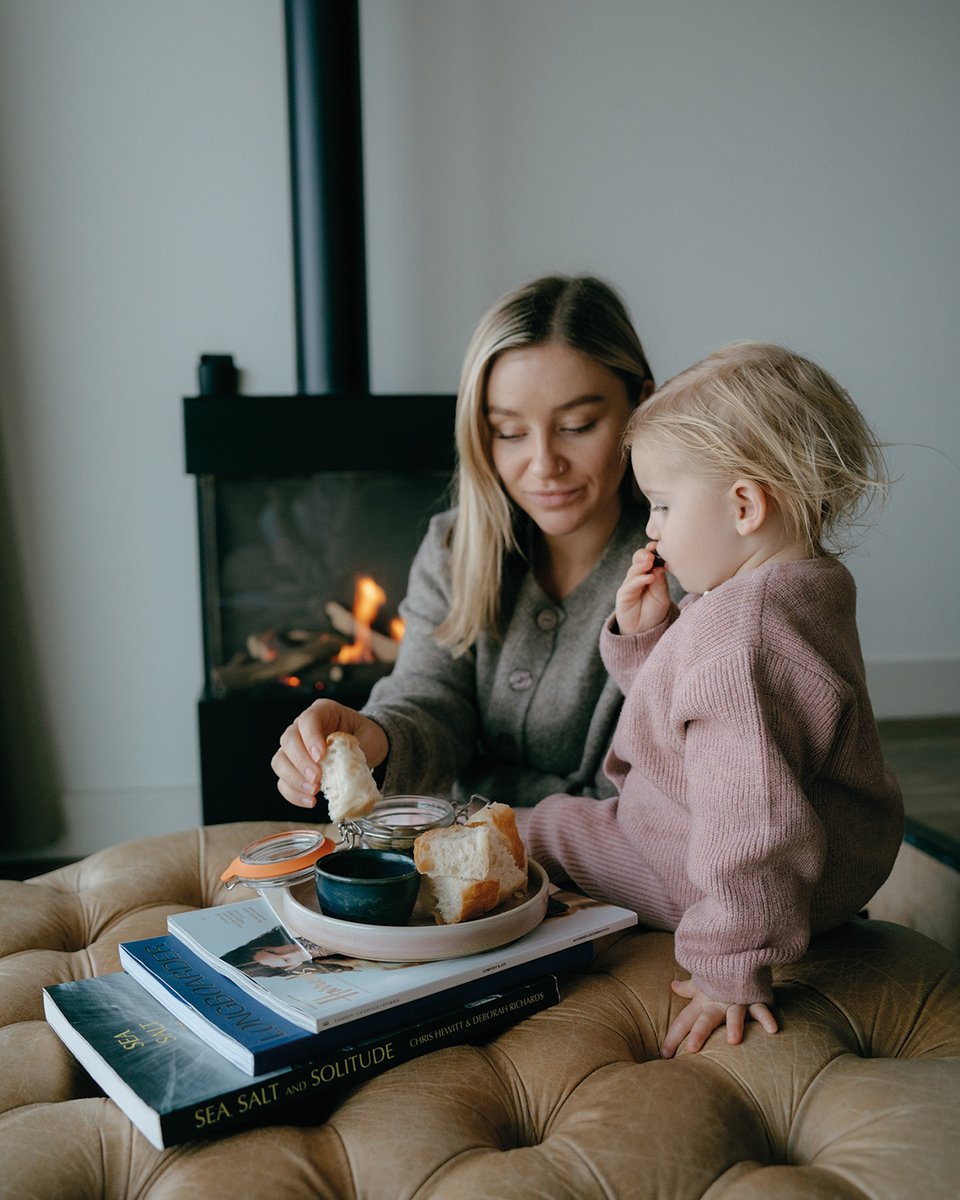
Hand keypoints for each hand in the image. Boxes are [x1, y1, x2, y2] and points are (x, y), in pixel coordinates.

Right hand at [271, 699, 388, 808]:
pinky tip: (310, 800)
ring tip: (313, 791)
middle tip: (317, 778)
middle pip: (288, 740)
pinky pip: (283, 781)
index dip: (310, 738)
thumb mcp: (368, 737)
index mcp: (323, 711)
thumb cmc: (367, 737)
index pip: (308, 719)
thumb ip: (356, 748)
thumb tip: (344, 766)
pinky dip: (294, 793)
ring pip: (280, 761)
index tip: (321, 756)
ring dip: (294, 779)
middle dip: (300, 762)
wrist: (368, 746)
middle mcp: (302, 727)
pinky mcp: (294, 768)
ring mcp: (295, 748)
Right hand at [614, 543, 670, 634]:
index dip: (653, 550)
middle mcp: (638, 577)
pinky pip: (631, 584)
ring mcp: (630, 584)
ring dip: (642, 564)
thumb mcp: (662, 595)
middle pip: (638, 560)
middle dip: (645, 554)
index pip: (649, 558)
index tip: (659, 545)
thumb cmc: (655, 612)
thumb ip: (661, 581)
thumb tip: (661, 565)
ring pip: (634, 570)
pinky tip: (649, 577)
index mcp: (649, 574)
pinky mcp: (623, 594)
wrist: (645, 630)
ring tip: (651, 561)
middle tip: (653, 552)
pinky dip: (640, 579)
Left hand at [660, 978, 777, 1056]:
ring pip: (734, 1013)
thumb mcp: (703, 979)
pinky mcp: (754, 996)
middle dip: (699, 1033)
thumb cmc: (719, 970)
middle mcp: (717, 1001)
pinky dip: (767, 1017)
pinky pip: (761, 1007)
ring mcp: (736, 999)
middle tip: (691, 1050)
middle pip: (706, 1018)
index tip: (664, 1054)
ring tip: (733, 1041)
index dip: (673, 1036)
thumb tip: (673, 986)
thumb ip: (689, 987)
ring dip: (734, 1025)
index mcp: (702, 1000)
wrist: (739, 948)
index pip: (685, 1020)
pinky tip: (772, 1029)